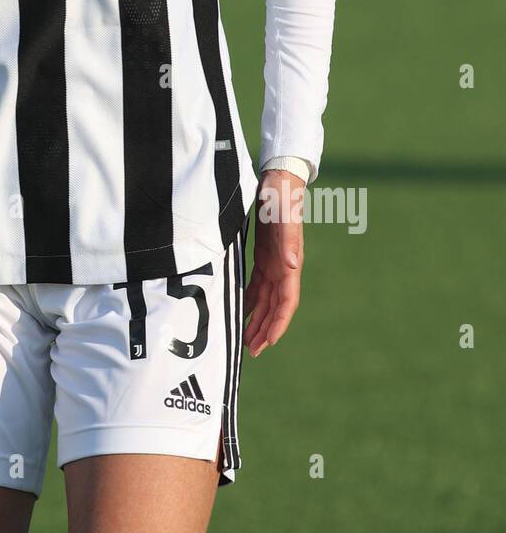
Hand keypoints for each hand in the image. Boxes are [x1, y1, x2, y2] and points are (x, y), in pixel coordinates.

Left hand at [243, 169, 304, 357]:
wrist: (279, 180)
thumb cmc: (282, 198)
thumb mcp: (284, 217)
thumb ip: (289, 241)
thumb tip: (292, 266)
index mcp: (290, 263)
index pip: (286, 303)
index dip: (277, 324)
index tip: (266, 343)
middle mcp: (284, 268)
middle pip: (275, 307)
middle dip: (264, 330)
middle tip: (251, 352)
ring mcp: (275, 262)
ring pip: (266, 299)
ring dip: (257, 319)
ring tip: (245, 339)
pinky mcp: (265, 255)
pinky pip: (258, 285)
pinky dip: (251, 300)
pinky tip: (240, 309)